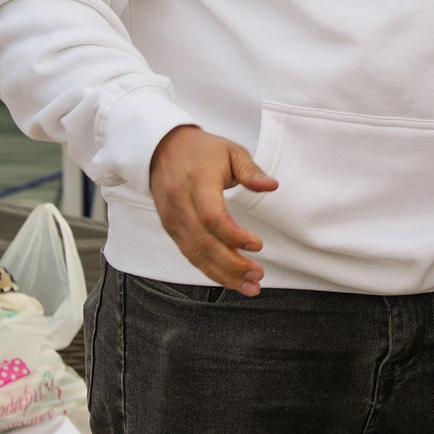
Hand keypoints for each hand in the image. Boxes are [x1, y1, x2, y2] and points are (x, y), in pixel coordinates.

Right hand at [148, 125, 275, 294]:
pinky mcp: (171, 228)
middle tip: (257, 276)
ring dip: (222, 274)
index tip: (257, 245)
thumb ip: (251, 170)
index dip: (234, 236)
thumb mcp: (231, 151)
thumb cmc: (201, 150)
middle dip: (232, 264)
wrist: (162, 148)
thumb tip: (271, 185)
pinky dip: (209, 269)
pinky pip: (189, 253)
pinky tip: (228, 278)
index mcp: (197, 182)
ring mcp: (172, 218)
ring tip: (248, 286)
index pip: (212, 217)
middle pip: (204, 242)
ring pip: (195, 253)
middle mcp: (180, 204)